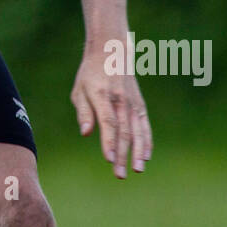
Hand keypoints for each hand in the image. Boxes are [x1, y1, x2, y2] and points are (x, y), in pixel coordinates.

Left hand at [72, 51, 151, 178]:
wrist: (112, 51)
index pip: (108, 122)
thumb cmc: (90, 73)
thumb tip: (86, 133)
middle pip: (123, 131)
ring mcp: (132, 102)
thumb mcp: (79, 89)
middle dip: (122, 154)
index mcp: (102, 95)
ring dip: (137, 152)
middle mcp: (120, 100)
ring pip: (137, 130)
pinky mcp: (140, 105)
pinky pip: (145, 125)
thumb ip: (84, 112)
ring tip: (137, 170)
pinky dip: (147, 141)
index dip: (109, 141)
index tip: (109, 159)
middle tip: (119, 175)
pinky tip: (146, 156)